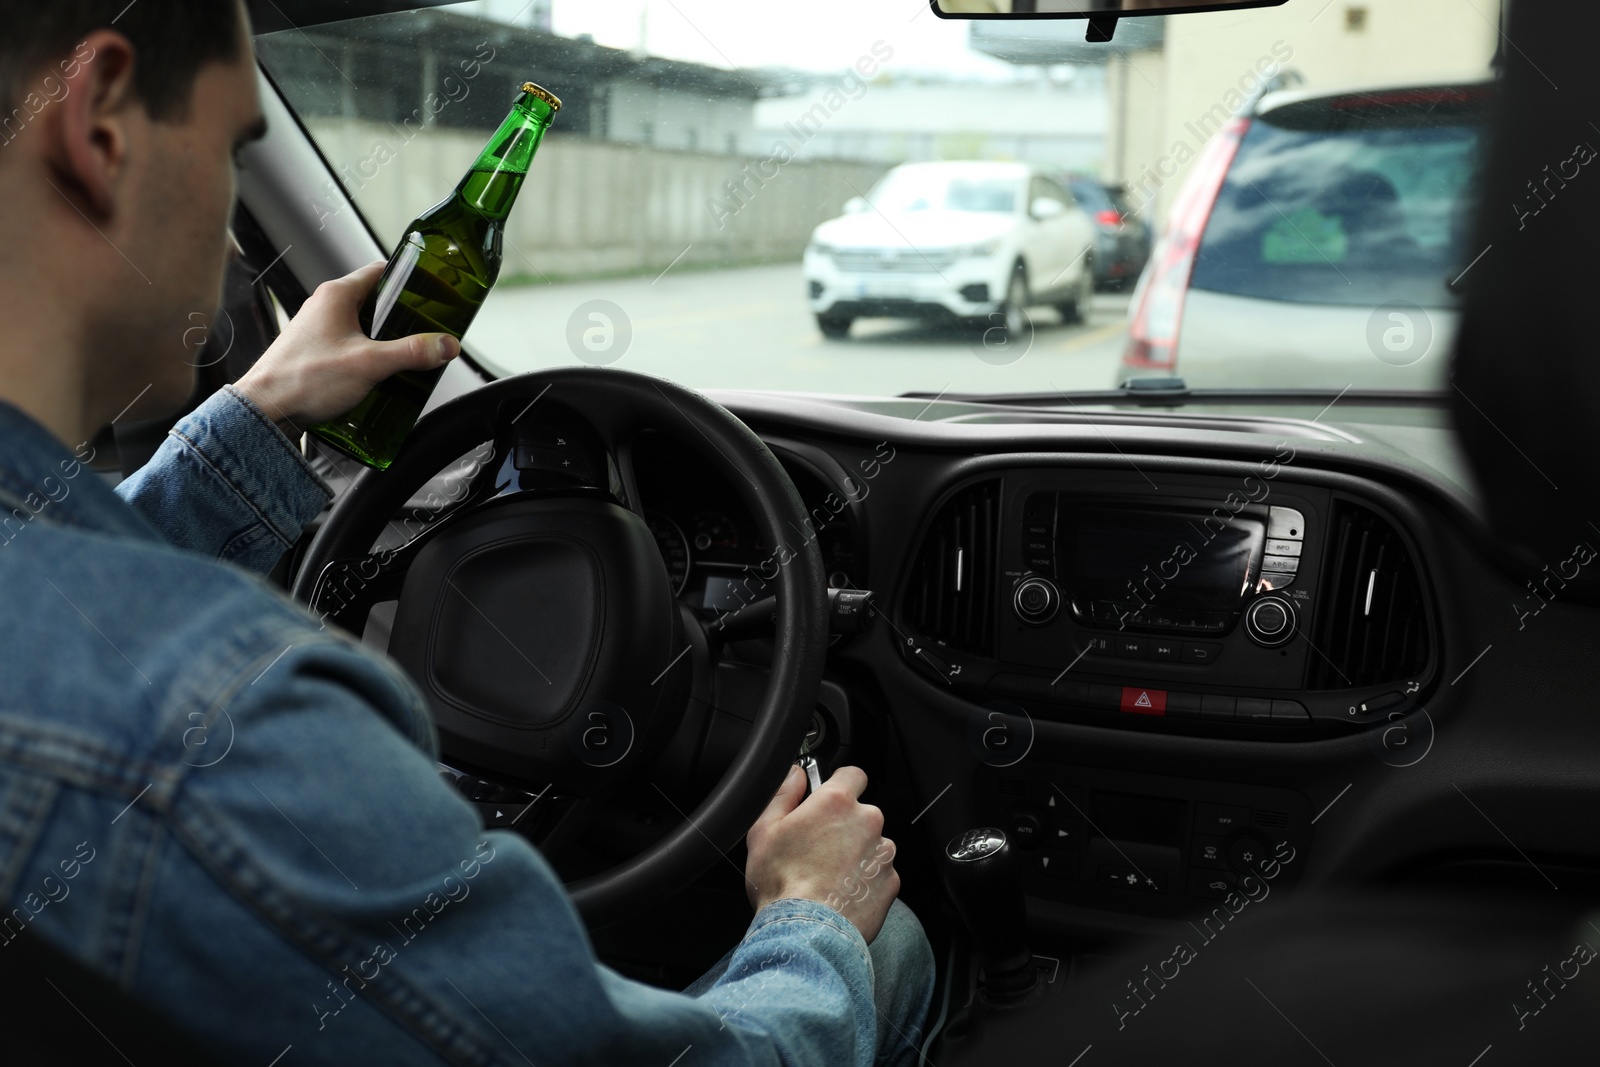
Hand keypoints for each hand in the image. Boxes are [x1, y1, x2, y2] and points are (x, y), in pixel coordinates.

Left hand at [232, 261, 459, 435]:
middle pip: (376, 301)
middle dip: (403, 317)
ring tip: (409, 356)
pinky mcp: (316, 353)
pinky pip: (351, 346)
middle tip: (426, 331)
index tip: (432, 292)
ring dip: (387, 340)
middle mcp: (325, 307)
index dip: (410, 280)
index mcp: (336, 295)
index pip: (382, 272)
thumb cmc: (302, 380)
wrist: (266, 410)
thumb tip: (444, 344)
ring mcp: (319, 330)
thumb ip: (411, 352)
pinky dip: (370, 355)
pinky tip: (381, 375)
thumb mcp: (369, 364)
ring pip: (364, 326)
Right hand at [744, 764, 899, 942]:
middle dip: (843, 826)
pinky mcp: (890, 882)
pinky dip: (864, 880)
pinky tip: (840, 892)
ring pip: (871, 844)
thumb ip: (783, 793)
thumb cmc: (782, 884)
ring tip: (827, 876)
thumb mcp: (763, 830)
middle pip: (861, 813)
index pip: (853, 774)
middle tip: (816, 848)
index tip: (828, 799)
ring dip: (855, 853)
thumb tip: (795, 774)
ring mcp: (882, 853)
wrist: (805, 932)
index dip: (839, 784)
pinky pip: (878, 873)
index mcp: (837, 803)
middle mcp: (867, 822)